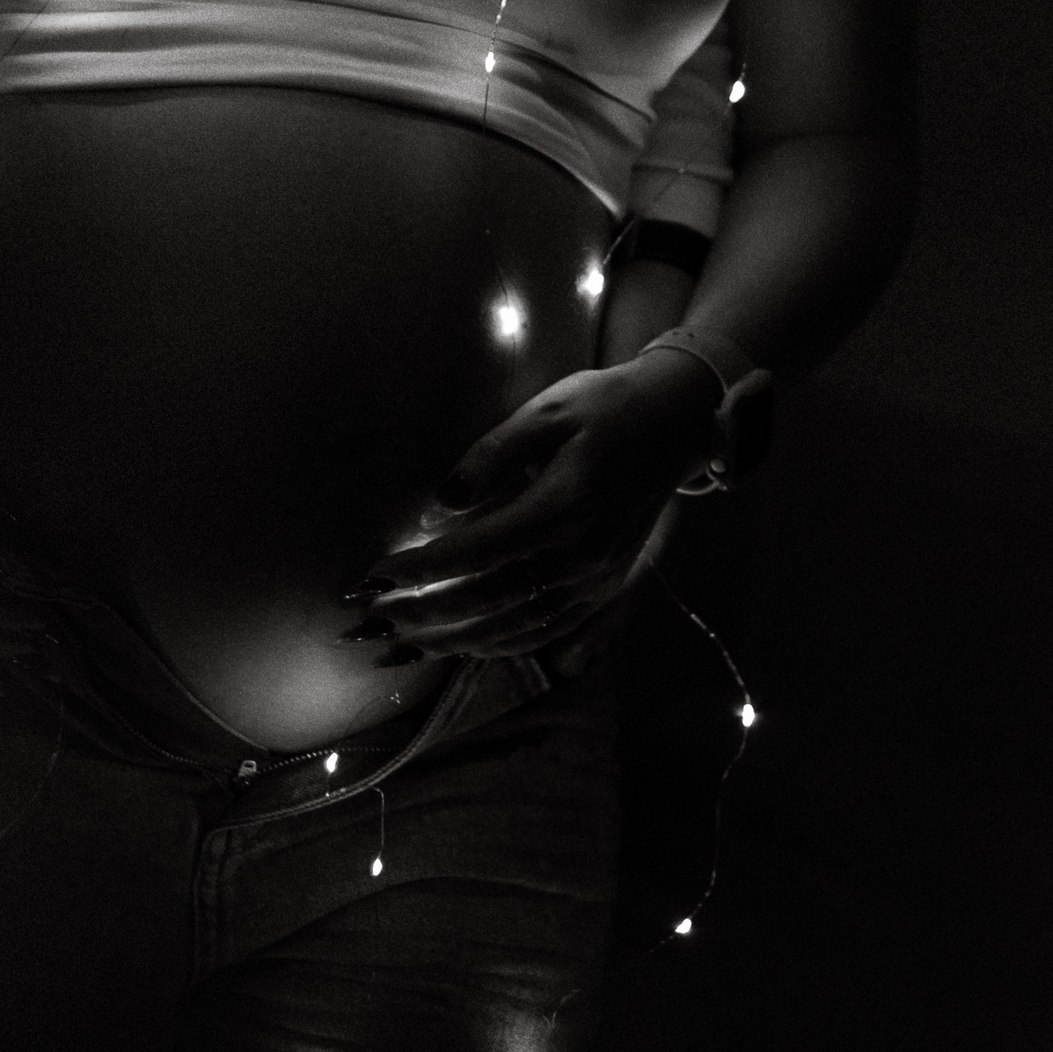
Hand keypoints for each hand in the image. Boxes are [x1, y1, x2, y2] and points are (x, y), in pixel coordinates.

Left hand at [348, 351, 717, 658]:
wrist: (676, 423)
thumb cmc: (604, 407)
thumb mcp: (545, 412)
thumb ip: (490, 457)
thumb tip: (441, 504)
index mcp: (565, 505)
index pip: (478, 551)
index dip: (422, 569)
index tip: (376, 574)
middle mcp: (583, 554)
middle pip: (492, 600)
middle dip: (427, 614)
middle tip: (376, 617)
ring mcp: (597, 579)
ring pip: (517, 626)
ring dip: (457, 639)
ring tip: (407, 640)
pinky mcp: (606, 588)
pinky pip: (548, 631)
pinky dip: (501, 644)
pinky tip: (466, 644)